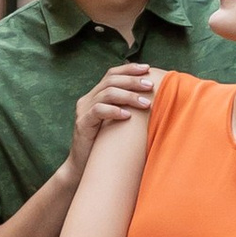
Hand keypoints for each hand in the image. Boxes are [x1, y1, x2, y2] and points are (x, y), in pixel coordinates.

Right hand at [66, 65, 158, 179]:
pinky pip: (97, 111)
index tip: (148, 68)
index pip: (111, 74)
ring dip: (128, 96)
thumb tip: (153, 98)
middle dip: (132, 81)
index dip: (129, 69)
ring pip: (106, 93)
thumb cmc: (106, 145)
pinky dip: (113, 110)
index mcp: (96, 95)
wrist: (84, 167)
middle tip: (150, 86)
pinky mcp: (82, 124)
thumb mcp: (118, 123)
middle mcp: (88, 99)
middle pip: (110, 80)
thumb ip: (128, 108)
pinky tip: (127, 116)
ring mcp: (83, 111)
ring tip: (146, 104)